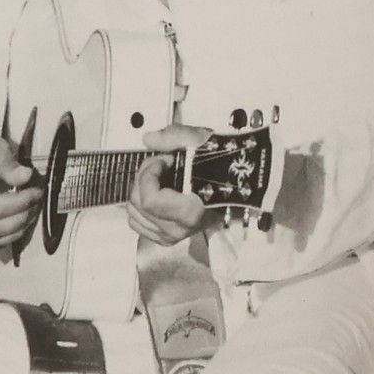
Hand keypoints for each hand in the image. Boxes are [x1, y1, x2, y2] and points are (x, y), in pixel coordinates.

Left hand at [126, 123, 213, 248]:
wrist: (239, 182)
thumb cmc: (224, 165)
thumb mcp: (201, 143)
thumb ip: (174, 137)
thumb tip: (150, 139)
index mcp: (191, 212)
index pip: (150, 200)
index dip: (149, 174)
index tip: (163, 160)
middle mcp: (180, 228)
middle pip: (139, 204)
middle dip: (144, 177)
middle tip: (161, 164)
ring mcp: (173, 235)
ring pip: (134, 214)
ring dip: (140, 191)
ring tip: (158, 178)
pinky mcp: (168, 236)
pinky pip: (138, 224)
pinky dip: (139, 208)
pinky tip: (152, 193)